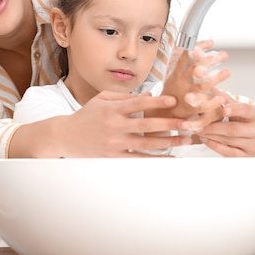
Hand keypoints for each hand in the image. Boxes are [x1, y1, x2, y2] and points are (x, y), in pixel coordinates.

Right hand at [23, 91, 192, 157]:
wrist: (65, 136)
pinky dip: (155, 159)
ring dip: (169, 141)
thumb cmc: (86, 116)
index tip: (174, 100)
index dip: (157, 101)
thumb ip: (125, 96)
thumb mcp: (102, 99)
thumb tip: (149, 94)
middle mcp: (114, 126)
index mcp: (112, 109)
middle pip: (147, 125)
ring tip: (185, 139)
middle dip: (170, 123)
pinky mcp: (113, 157)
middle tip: (189, 123)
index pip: (138, 103)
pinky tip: (170, 158)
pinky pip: (138, 159)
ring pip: (146, 144)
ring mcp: (114, 143)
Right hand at [150, 40, 228, 129]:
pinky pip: (202, 106)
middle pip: (195, 70)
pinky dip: (212, 102)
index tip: (211, 42)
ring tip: (228, 71)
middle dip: (209, 61)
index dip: (198, 48)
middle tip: (224, 54)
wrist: (162, 115)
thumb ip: (185, 64)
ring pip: (201, 86)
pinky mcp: (190, 110)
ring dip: (215, 79)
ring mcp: (186, 96)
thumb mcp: (174, 76)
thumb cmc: (172, 93)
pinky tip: (221, 98)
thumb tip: (197, 48)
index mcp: (177, 74)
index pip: (186, 57)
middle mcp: (181, 84)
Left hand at [194, 90, 254, 156]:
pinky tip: (205, 140)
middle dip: (213, 127)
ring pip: (229, 140)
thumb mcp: (230, 104)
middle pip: (234, 129)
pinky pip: (229, 152)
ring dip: (210, 136)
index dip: (234, 109)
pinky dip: (215, 146)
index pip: (246, 110)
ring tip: (197, 130)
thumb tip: (202, 80)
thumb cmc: (235, 116)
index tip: (223, 109)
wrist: (244, 132)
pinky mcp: (248, 156)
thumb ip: (218, 95)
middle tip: (196, 125)